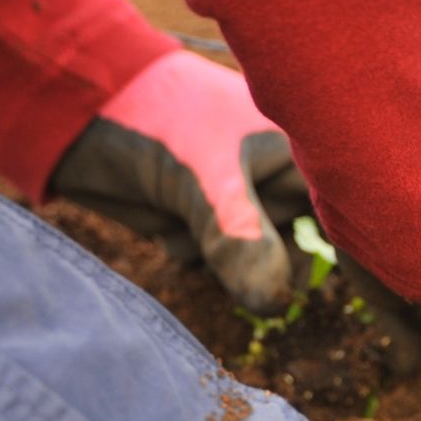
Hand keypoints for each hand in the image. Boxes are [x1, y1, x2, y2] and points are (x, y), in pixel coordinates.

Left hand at [49, 50, 308, 312]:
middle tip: (222, 224)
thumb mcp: (206, 182)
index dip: (334, 242)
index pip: (341, 210)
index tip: (308, 264)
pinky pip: (219, 260)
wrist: (79, 114)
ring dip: (218, 253)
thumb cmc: (156, 125)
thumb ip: (246, 243)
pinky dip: (193, 250)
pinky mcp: (208, 215)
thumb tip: (277, 306)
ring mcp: (244, 194)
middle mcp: (280, 172)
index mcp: (300, 147)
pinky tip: (168, 216)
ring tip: (186, 209)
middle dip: (259, 250)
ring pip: (255, 260)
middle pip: (299, 245)